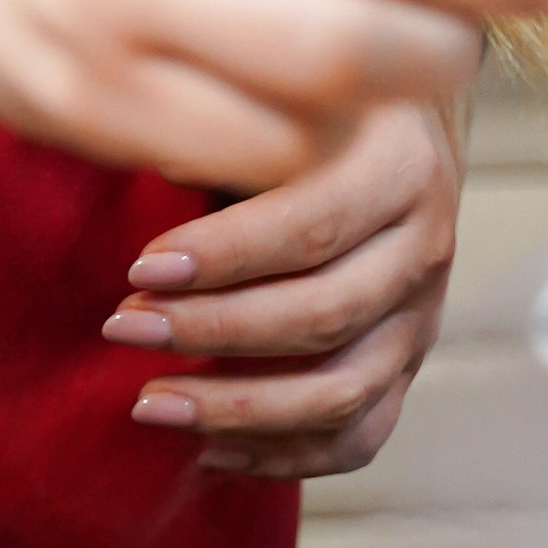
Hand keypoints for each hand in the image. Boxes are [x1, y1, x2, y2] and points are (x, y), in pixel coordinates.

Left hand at [99, 104, 461, 476]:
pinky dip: (282, 456)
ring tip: (149, 402)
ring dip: (238, 410)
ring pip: (341, 394)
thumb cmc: (316, 100)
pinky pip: (358, 438)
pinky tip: (207, 451)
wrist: (403, 120)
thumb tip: (156, 158)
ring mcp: (423, 318)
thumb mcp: (286, 91)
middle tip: (123, 325)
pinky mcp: (407, 367)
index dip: (223, 257)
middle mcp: (425, 249)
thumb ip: (234, 127)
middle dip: (211, 331)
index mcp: (400, 168)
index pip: (310, 227)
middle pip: (323, 317)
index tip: (139, 269)